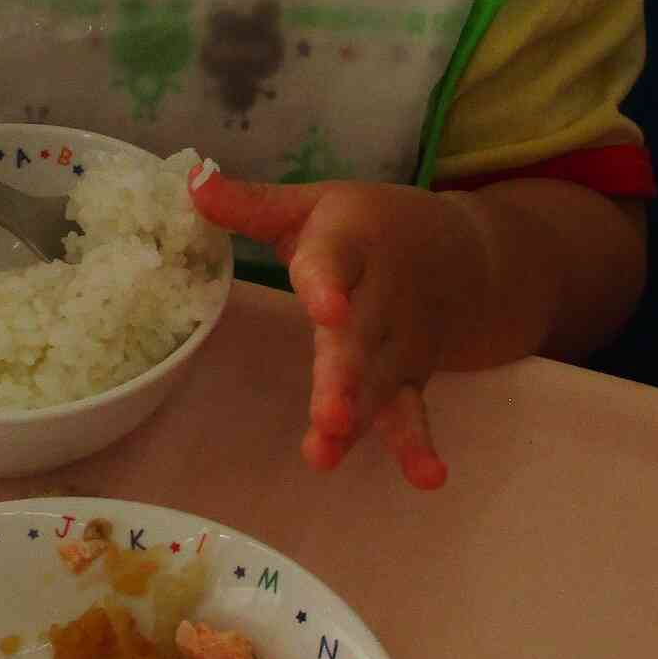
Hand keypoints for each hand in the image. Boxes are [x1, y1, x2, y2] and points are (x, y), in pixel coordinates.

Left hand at [187, 172, 497, 490]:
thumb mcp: (314, 204)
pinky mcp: (411, 377)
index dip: (328, 284)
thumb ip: (252, 205)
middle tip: (326, 413)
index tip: (324, 306)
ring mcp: (400, 342)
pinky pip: (413, 410)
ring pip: (377, 384)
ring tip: (328, 451)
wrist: (466, 252)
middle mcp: (381, 296)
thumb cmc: (368, 226)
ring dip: (358, 418)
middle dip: (343, 376)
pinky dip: (418, 443)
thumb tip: (190, 181)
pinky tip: (426, 477)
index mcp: (352, 242)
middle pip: (359, 339)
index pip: (336, 263)